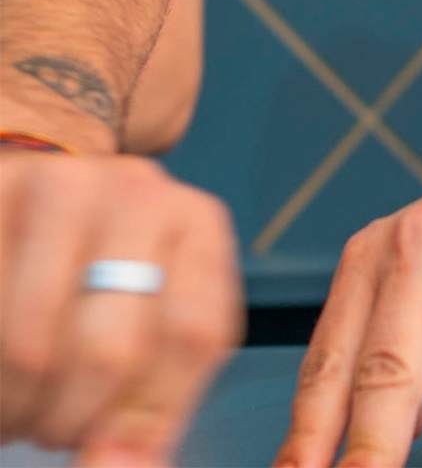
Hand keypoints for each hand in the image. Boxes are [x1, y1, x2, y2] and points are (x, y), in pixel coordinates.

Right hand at [0, 151, 242, 465]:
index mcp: (197, 223)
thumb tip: (125, 466)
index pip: (193, 335)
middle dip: (74, 420)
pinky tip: (0, 382)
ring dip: (22, 408)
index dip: (150, 412)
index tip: (115, 447)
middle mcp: (138, 192)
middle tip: (56, 432)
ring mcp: (59, 187)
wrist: (34, 211)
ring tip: (23, 409)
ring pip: (34, 350)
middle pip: (112, 351)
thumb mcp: (153, 319)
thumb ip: (155, 394)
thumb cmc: (103, 281)